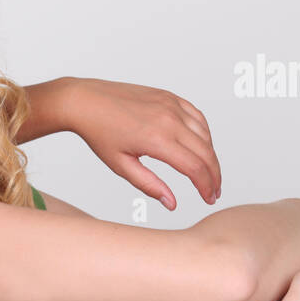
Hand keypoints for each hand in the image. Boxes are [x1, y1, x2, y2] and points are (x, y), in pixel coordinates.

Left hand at [59, 78, 221, 208]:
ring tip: (207, 173)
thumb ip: (149, 185)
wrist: (85, 101)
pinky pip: (197, 117)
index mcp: (157, 139)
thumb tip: (172, 204)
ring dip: (210, 156)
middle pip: (206, 152)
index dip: (206, 186)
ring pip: (205, 134)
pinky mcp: (169, 96)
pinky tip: (201, 147)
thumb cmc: (99, 133)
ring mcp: (171, 105)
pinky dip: (204, 134)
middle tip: (214, 192)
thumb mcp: (121, 165)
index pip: (194, 168)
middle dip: (214, 175)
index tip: (209, 199)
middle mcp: (169, 119)